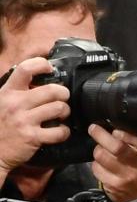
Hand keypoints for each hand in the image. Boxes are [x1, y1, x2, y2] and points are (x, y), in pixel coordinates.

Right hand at [0, 58, 70, 174]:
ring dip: (65, 111)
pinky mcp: (33, 137)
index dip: (41, 64)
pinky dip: (64, 131)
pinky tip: (60, 131)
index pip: (25, 69)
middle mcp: (16, 104)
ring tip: (61, 115)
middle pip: (52, 90)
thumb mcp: (2, 101)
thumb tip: (40, 79)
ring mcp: (24, 120)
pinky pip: (59, 131)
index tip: (50, 68)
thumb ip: (18, 90)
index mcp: (8, 92)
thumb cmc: (1, 124)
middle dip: (63, 93)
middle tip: (62, 98)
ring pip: (59, 108)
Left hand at [89, 125, 136, 201]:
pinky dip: (97, 165)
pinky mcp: (114, 186)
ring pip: (101, 156)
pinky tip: (104, 166)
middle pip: (116, 147)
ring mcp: (126, 177)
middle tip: (94, 129)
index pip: (136, 138)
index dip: (121, 132)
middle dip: (100, 135)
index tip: (115, 130)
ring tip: (102, 150)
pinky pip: (97, 169)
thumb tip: (125, 120)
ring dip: (98, 150)